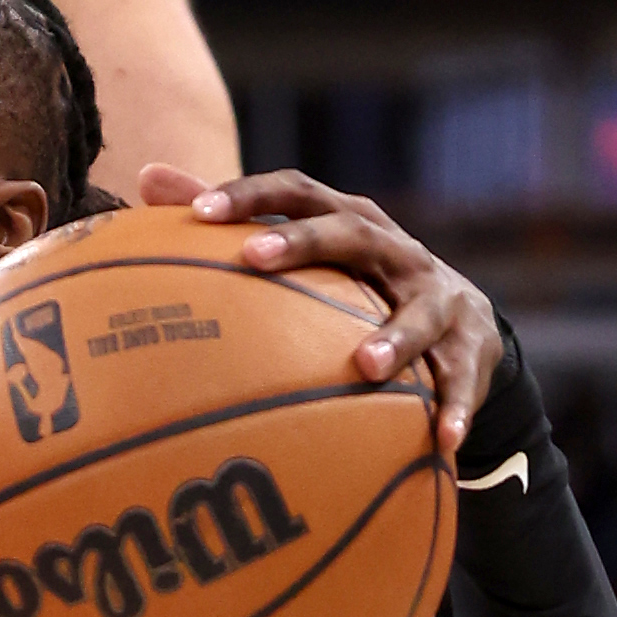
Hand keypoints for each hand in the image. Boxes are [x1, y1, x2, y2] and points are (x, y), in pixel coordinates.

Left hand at [138, 160, 501, 459]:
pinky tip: (442, 442)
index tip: (198, 213)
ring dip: (395, 338)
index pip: (297, 191)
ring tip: (365, 367)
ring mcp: (435, 297)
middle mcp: (395, 249)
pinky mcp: (468, 348)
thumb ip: (236, 217)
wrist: (463, 320)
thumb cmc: (360, 283)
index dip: (249, 196)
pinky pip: (461, 380)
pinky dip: (455, 408)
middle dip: (305, 242)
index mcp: (349, 220)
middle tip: (254, 258)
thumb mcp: (309, 249)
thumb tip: (147, 175)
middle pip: (351, 233)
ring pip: (418, 312)